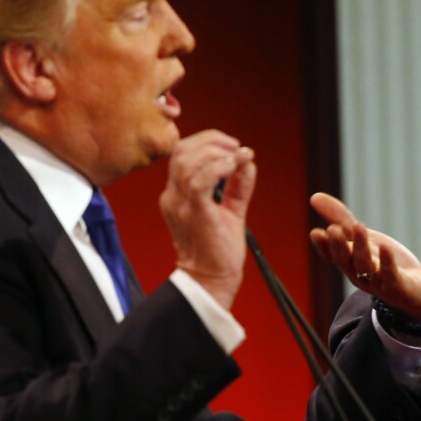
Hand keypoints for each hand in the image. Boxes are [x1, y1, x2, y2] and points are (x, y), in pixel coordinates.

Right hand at [160, 130, 256, 309]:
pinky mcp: (194, 213)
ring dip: (217, 152)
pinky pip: (199, 181)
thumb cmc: (218, 249)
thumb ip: (237, 184)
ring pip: (188, 161)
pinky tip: (233, 167)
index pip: (181, 152)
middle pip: (181, 149)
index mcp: (177, 193)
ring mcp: (180, 204)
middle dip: (212, 140)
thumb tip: (247, 160)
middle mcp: (173, 196)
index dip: (207, 140)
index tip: (233, 147)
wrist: (212, 280)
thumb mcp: (230, 208)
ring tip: (237, 158)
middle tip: (237, 149)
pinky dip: (218, 167)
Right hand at [309, 193, 420, 325]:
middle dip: (339, 246)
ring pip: (366, 267)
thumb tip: (314, 196)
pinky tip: (386, 247)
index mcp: (349, 263)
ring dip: (361, 248)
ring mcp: (378, 283)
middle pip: (346, 261)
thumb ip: (340, 219)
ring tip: (359, 226)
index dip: (324, 246)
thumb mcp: (363, 238)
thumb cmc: (384, 262)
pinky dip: (387, 263)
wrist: (417, 293)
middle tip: (333, 229)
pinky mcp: (398, 288)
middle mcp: (359, 275)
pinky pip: (391, 276)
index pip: (332, 255)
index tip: (316, 233)